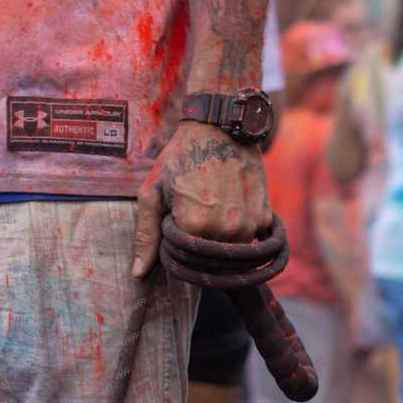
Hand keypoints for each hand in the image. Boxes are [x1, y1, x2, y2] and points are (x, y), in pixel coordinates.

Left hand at [133, 128, 271, 278]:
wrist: (221, 127)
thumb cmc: (181, 157)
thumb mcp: (152, 193)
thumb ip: (145, 235)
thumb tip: (137, 274)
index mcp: (195, 226)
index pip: (181, 260)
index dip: (173, 246)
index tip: (173, 222)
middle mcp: (226, 230)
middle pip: (206, 261)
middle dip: (195, 246)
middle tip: (192, 213)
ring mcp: (249, 225)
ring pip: (228, 255)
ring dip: (217, 242)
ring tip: (210, 208)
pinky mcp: (264, 218)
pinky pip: (247, 240)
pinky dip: (236, 231)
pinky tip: (228, 206)